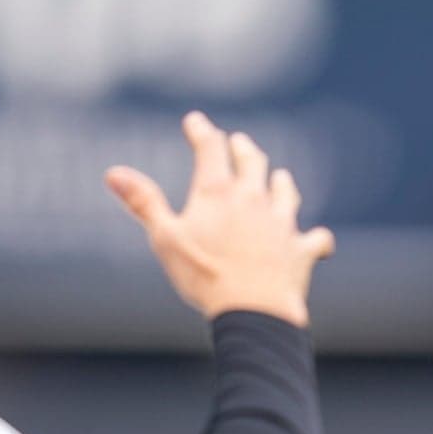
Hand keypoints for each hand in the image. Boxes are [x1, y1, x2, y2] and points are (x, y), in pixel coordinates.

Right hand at [106, 111, 335, 325]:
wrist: (254, 311)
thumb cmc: (204, 277)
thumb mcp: (166, 239)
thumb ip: (143, 203)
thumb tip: (113, 173)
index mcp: (218, 193)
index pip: (210, 149)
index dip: (202, 132)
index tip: (195, 122)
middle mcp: (254, 199)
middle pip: (252, 162)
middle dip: (243, 149)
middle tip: (238, 142)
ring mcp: (282, 223)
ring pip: (286, 192)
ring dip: (280, 182)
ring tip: (278, 177)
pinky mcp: (302, 251)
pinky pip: (316, 239)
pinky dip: (316, 239)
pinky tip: (319, 240)